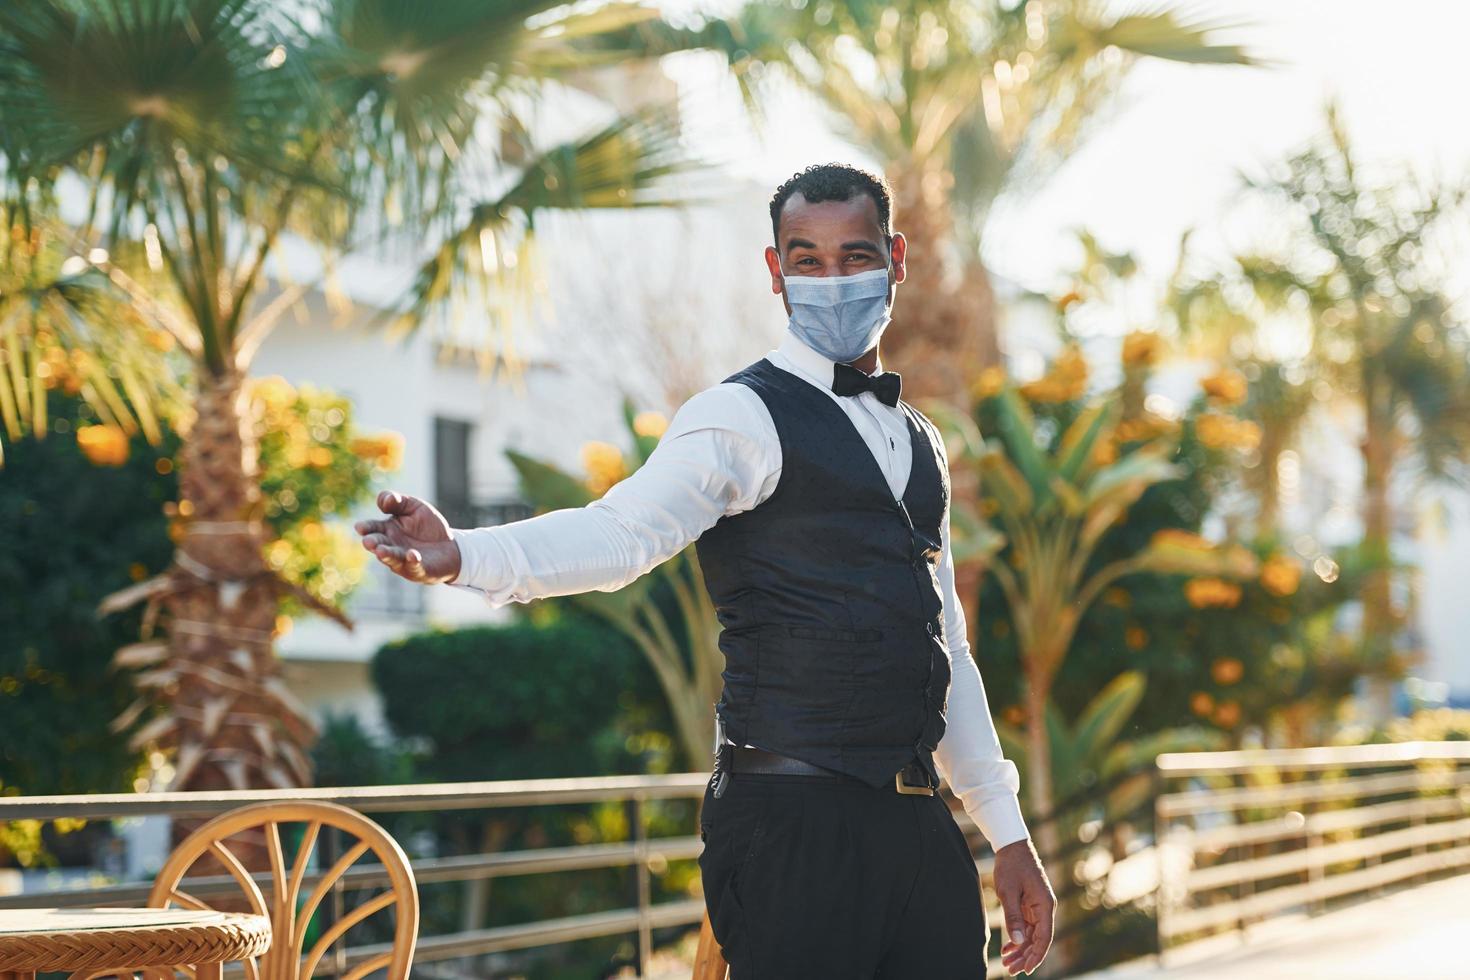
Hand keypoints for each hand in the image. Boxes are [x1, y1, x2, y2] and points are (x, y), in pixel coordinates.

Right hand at [354, 490, 461, 584]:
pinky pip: (414, 566)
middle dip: (373, 543)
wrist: (450, 545)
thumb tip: (385, 499)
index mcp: (386, 530)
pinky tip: (413, 555)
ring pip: (392, 558)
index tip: (360, 527)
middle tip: (368, 542)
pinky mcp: (418, 570)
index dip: (366, 527)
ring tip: (381, 551)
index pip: (372, 528)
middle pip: (378, 545)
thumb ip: (398, 502)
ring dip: (387, 555)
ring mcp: (403, 560)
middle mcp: (391, 546)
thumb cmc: (427, 526)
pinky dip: (412, 561)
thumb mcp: (414, 507)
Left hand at [992, 837, 1055, 975]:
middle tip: (1010, 970)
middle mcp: (1045, 909)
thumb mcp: (1009, 892)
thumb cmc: (1011, 866)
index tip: (1026, 970)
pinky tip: (1007, 948)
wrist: (1011, 846)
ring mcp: (1038, 907)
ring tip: (1007, 962)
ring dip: (1020, 949)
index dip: (1036, 956)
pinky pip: (1026, 927)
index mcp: (1045, 906)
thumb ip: (1014, 917)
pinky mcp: (1030, 905)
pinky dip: (1018, 938)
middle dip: (1025, 956)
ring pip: (1032, 935)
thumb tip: (1019, 941)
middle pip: (1038, 939)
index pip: (1044, 938)